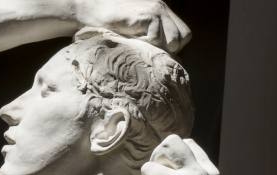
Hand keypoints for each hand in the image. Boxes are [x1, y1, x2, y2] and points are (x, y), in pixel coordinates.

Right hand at [72, 0, 190, 52]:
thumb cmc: (109, 26)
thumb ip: (152, 39)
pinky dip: (147, 45)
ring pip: (174, 41)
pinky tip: (133, 40)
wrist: (92, 10)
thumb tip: (164, 63)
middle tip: (147, 51)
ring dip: (158, 48)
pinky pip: (158, 39)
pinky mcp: (151, 14)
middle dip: (168, 50)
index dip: (173, 47)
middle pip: (182, 39)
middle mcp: (163, 9)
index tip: (155, 52)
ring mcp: (158, 10)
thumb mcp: (135, 31)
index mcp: (163, 13)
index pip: (184, 35)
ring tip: (139, 46)